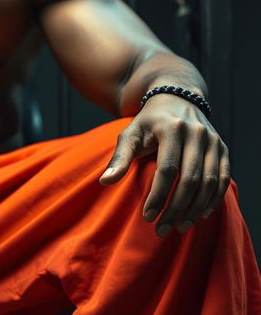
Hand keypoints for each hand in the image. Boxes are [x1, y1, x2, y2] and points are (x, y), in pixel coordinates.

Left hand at [98, 94, 230, 237]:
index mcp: (171, 128)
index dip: (158, 195)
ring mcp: (212, 141)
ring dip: (195, 209)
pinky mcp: (223, 149)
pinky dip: (213, 200)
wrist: (176, 98)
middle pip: (189, 179)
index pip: (167, 169)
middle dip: (176, 208)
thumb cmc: (148, 122)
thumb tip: (104, 182)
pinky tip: (200, 215)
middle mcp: (196, 133)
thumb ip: (120, 158)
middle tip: (162, 229)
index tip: (147, 216)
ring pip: (208, 183)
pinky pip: (222, 179)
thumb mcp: (130, 134)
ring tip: (178, 226)